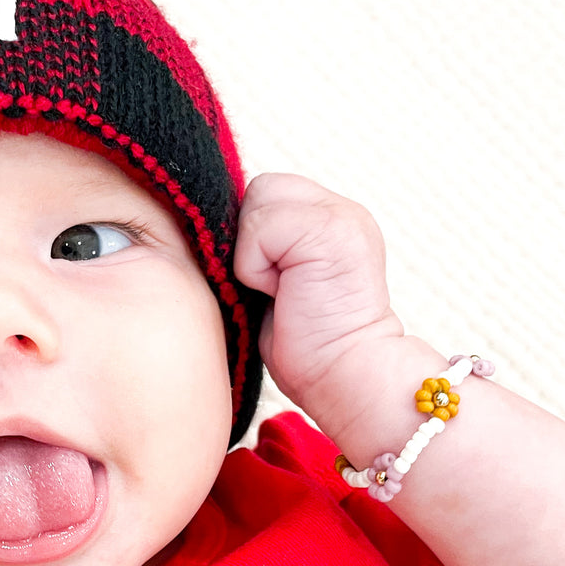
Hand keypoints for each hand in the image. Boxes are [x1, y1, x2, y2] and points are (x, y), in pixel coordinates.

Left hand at [233, 173, 403, 419]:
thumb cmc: (307, 345)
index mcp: (333, 220)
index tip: (274, 283)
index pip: (268, 192)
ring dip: (254, 253)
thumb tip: (219, 226)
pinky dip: (255, 266)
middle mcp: (342, 210)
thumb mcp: (282, 280)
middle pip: (261, 188)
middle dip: (253, 238)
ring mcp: (340, 215)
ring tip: (282, 290)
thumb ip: (267, 243)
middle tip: (278, 286)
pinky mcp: (328, 229)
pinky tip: (284, 294)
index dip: (254, 236)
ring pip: (258, 198)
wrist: (345, 377)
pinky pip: (259, 227)